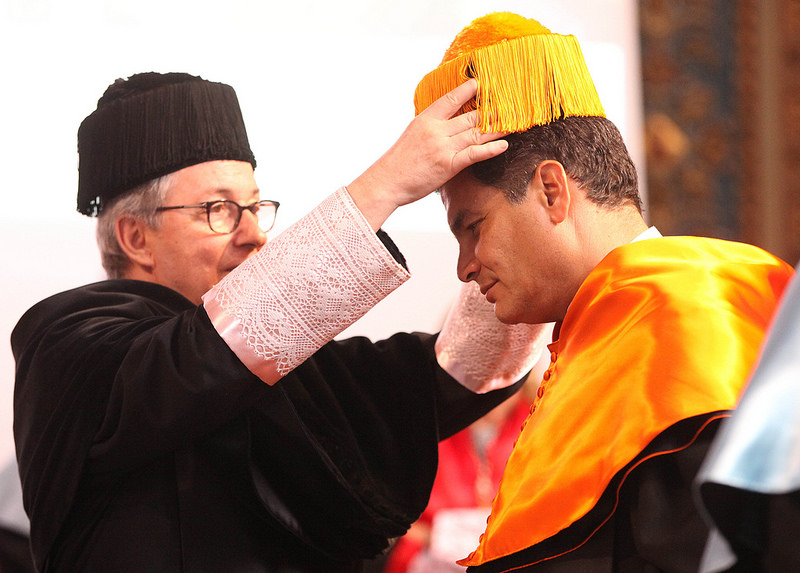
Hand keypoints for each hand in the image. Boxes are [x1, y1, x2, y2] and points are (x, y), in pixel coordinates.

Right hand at [348, 79, 506, 230]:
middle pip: (470, 116)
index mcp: (426, 119)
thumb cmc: (398, 162)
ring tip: (515, 121)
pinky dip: (491, 149)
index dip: (467, 90)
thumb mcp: (412, 135)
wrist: (387, 181)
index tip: (481, 83)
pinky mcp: (449, 165)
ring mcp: (444, 147)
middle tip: (509, 103)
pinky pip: (474, 154)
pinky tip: (504, 145)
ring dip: (498, 127)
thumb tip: (446, 124)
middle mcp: (437, 130)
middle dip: (491, 110)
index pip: (451, 99)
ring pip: (476, 133)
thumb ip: (431, 128)